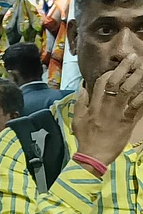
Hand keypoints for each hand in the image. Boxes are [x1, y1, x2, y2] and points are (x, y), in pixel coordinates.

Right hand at [73, 53, 142, 168]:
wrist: (93, 156)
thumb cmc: (85, 139)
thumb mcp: (77, 120)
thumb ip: (80, 103)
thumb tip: (82, 87)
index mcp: (93, 105)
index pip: (100, 83)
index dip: (109, 73)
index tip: (116, 68)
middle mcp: (105, 105)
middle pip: (114, 82)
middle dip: (124, 68)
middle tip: (133, 57)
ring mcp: (116, 112)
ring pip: (127, 90)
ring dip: (136, 77)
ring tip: (142, 69)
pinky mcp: (127, 120)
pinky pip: (137, 105)